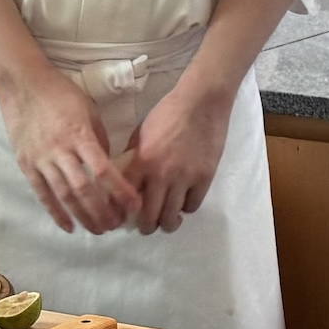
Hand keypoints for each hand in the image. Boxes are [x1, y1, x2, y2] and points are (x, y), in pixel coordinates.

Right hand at [0, 63, 135, 234]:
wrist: (23, 84)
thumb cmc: (60, 94)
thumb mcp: (88, 110)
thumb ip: (98, 139)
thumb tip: (108, 164)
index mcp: (80, 135)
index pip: (103, 170)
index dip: (120, 191)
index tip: (133, 206)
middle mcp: (61, 150)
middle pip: (84, 189)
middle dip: (102, 211)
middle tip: (115, 225)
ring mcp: (41, 159)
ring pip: (63, 195)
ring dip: (82, 216)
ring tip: (98, 230)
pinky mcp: (26, 164)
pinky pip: (42, 193)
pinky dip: (55, 212)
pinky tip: (68, 226)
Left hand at [127, 75, 233, 234]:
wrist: (201, 102)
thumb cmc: (168, 113)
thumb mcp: (141, 132)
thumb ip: (134, 157)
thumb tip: (126, 177)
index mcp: (142, 162)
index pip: (126, 199)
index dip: (123, 213)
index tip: (124, 217)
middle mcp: (161, 174)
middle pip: (149, 217)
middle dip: (146, 227)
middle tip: (147, 226)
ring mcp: (185, 178)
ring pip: (172, 217)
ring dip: (167, 223)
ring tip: (167, 220)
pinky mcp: (204, 178)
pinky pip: (193, 205)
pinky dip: (187, 207)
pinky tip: (184, 201)